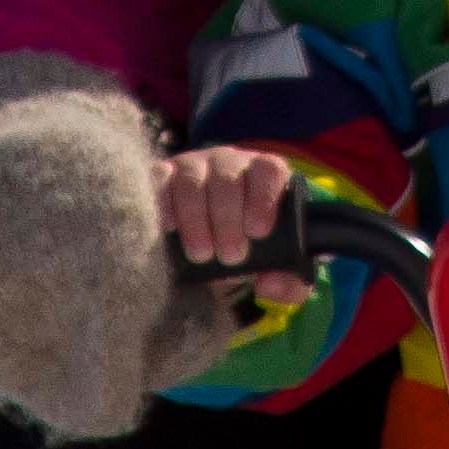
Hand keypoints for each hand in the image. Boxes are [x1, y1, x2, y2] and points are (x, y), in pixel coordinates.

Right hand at [154, 145, 318, 307]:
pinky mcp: (165, 173)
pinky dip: (163, 205)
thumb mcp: (279, 267)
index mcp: (264, 174)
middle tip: (231, 256)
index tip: (258, 232)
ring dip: (195, 219)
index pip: (268, 170)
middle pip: (228, 178)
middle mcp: (230, 163)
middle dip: (228, 219)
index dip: (263, 197)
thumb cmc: (252, 248)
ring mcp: (195, 165)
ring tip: (201, 255)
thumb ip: (289, 282)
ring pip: (192, 181)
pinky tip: (170, 231)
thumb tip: (268, 285)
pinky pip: (159, 180)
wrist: (216, 243)